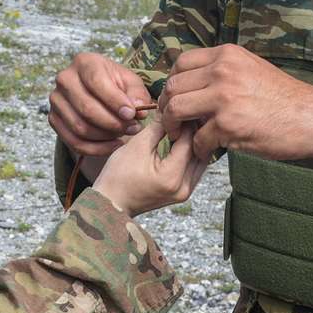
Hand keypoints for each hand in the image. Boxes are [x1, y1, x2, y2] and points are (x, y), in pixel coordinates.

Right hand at [49, 52, 153, 155]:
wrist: (97, 90)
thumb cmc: (115, 84)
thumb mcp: (130, 82)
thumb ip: (137, 94)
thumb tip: (138, 109)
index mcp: (84, 63)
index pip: (96, 82)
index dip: (115, 101)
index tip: (132, 115)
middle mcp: (65, 79)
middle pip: (86, 108)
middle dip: (113, 123)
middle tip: (132, 128)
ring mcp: (56, 100)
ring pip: (80, 128)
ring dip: (106, 136)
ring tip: (123, 134)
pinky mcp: (54, 119)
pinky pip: (73, 142)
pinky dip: (96, 149)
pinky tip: (113, 145)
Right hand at [92, 121, 206, 216]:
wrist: (112, 203)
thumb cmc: (118, 177)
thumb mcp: (137, 146)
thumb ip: (158, 127)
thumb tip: (171, 110)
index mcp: (172, 176)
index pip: (189, 141)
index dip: (186, 122)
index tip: (182, 109)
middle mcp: (183, 187)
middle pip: (200, 151)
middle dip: (194, 132)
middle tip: (186, 115)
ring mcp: (184, 192)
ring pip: (200, 161)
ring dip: (194, 143)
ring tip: (183, 127)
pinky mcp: (182, 193)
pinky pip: (194, 169)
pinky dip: (190, 154)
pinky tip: (182, 142)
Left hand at [159, 44, 312, 161]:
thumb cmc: (283, 98)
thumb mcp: (251, 68)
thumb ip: (222, 71)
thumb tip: (191, 82)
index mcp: (227, 55)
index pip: (181, 63)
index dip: (172, 83)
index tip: (175, 99)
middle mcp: (222, 71)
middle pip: (173, 86)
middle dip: (168, 107)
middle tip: (174, 123)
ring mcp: (224, 98)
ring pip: (177, 109)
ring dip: (175, 127)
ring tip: (183, 137)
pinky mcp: (228, 125)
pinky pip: (198, 138)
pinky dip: (199, 148)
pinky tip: (208, 150)